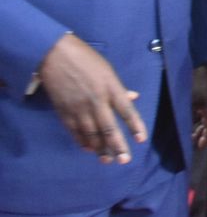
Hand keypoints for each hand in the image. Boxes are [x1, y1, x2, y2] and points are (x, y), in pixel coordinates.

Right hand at [37, 34, 145, 163]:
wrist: (55, 55)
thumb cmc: (85, 59)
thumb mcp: (107, 70)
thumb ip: (119, 88)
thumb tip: (133, 98)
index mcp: (110, 88)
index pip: (126, 111)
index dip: (135, 127)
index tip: (141, 140)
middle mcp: (96, 101)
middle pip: (109, 128)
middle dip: (117, 146)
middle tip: (124, 160)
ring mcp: (79, 108)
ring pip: (91, 134)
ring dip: (100, 149)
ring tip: (107, 160)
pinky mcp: (64, 112)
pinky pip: (75, 132)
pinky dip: (82, 142)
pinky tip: (89, 149)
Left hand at [191, 65, 206, 149]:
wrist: (204, 63)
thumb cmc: (197, 82)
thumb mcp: (190, 101)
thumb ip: (188, 115)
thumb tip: (184, 128)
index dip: (205, 138)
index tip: (200, 146)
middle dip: (200, 133)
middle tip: (191, 142)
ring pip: (205, 118)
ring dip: (197, 126)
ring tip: (189, 133)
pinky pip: (203, 110)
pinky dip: (197, 117)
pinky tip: (189, 120)